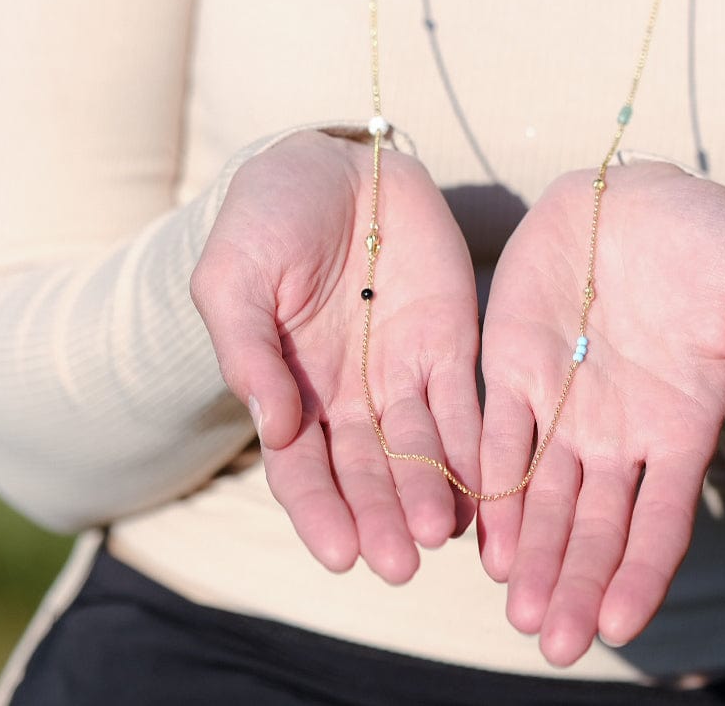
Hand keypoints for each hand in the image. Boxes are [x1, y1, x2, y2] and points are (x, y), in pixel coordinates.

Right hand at [191, 130, 479, 583]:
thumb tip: (272, 427)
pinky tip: (491, 489)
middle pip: (369, 473)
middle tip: (402, 563)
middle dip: (383, 518)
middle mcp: (350, 398)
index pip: (304, 469)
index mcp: (289, 391)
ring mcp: (404, 374)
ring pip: (422, 451)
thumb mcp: (233, 278)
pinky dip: (479, 448)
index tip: (340, 554)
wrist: (331, 162)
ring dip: (433, 494)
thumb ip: (248, 350)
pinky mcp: (454, 344)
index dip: (321, 512)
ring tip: (443, 534)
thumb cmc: (265, 220)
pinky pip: (469, 404)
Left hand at [475, 161, 724, 664]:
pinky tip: (475, 533)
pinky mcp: (512, 366)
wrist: (646, 194)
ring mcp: (563, 406)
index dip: (640, 574)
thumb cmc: (722, 250)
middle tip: (552, 642)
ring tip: (514, 605)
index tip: (616, 625)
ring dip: (526, 553)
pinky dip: (484, 485)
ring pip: (539, 498)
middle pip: (593, 528)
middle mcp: (618, 435)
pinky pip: (494, 436)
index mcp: (680, 431)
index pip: (660, 522)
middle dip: (573, 585)